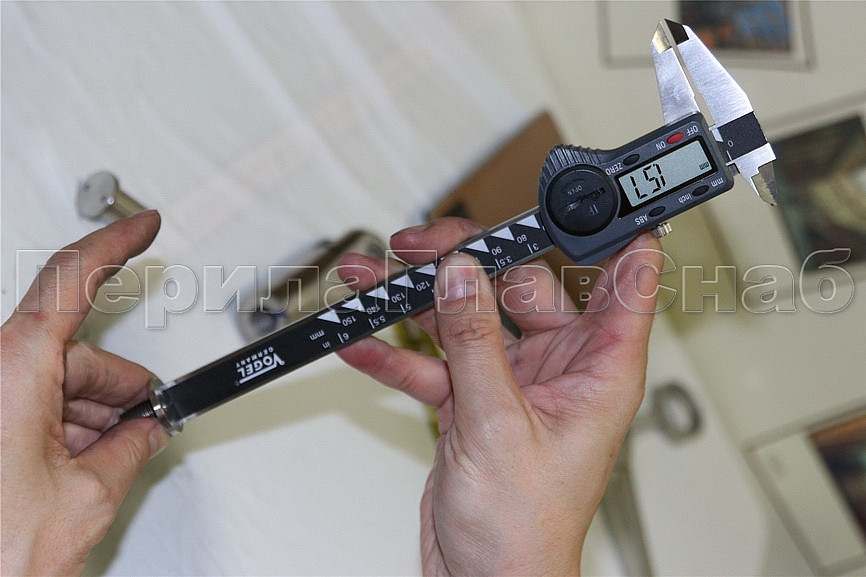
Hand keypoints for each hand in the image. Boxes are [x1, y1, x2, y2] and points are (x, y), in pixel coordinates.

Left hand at [1, 211, 168, 575]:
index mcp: (9, 372)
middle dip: (115, 386)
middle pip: (70, 351)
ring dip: (86, 414)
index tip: (144, 227)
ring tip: (106, 458)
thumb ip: (130, 450)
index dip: (115, 247)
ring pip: (48, 380)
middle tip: (148, 417)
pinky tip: (78, 461)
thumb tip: (147, 431)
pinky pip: (25, 402)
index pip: (70, 280)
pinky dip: (59, 426)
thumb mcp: (86, 496)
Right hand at [338, 218, 662, 575]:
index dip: (619, 228)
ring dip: (418, 300)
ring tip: (372, 279)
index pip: (626, 279)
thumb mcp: (497, 425)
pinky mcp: (473, 402)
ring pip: (468, 317)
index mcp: (598, 368)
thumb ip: (476, 343)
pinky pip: (434, 361)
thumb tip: (459, 277)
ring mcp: (512, 381)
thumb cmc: (525, 531)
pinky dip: (398, 351)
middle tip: (422, 244)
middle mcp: (560, 367)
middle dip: (469, 259)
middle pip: (521, 283)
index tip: (598, 188)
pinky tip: (361, 340)